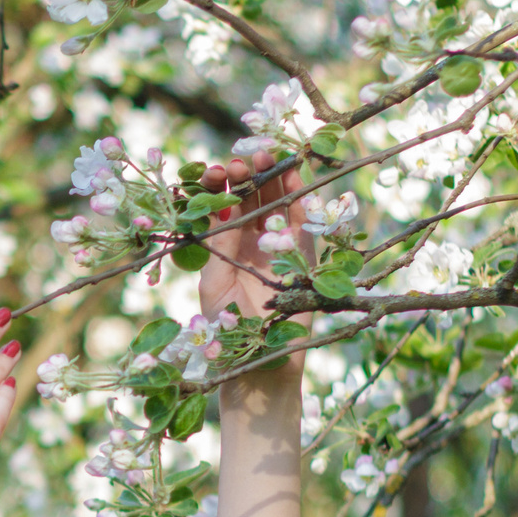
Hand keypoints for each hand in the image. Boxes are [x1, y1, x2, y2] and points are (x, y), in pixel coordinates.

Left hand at [196, 148, 305, 323]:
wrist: (259, 359)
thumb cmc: (227, 326)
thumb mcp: (215, 282)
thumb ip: (219, 246)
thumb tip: (222, 206)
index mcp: (224, 245)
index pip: (222, 206)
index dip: (219, 187)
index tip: (215, 174)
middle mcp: (250, 241)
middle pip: (250, 198)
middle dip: (246, 176)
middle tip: (241, 162)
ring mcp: (277, 245)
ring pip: (275, 203)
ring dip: (271, 178)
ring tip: (265, 157)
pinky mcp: (303, 254)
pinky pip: (302, 220)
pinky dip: (298, 197)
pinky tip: (291, 176)